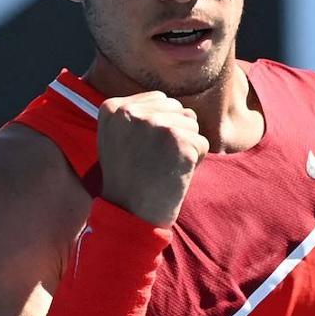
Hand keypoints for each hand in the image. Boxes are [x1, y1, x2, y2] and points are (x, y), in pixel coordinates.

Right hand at [97, 91, 208, 226]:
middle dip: (174, 134)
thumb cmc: (129, 180)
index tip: (142, 151)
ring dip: (185, 148)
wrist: (129, 214)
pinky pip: (202, 143)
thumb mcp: (119, 138)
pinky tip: (174, 175)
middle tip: (154, 161)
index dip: (159, 128)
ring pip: (191, 124)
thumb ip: (142, 115)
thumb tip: (186, 110)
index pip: (159, 100)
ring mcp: (155, 124)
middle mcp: (132, 111)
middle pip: (177, 109)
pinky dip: (194, 162)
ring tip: (163, 168)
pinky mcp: (177, 140)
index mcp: (113, 108)